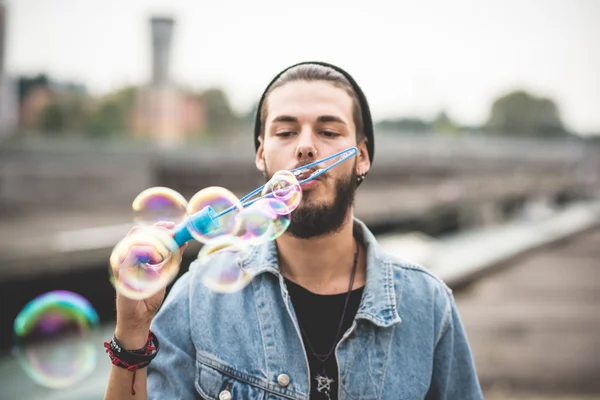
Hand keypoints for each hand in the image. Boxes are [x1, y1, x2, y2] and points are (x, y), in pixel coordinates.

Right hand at [112, 221, 187, 348]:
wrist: (139, 318)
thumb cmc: (148, 296)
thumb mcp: (165, 272)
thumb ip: (172, 256)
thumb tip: (184, 240)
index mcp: (133, 254)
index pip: (142, 232)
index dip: (158, 226)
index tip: (174, 227)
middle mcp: (125, 257)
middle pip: (137, 232)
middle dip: (157, 231)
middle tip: (174, 235)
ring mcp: (121, 264)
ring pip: (134, 240)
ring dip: (154, 241)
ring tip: (166, 253)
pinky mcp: (121, 274)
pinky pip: (131, 255)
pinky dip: (147, 252)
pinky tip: (158, 259)